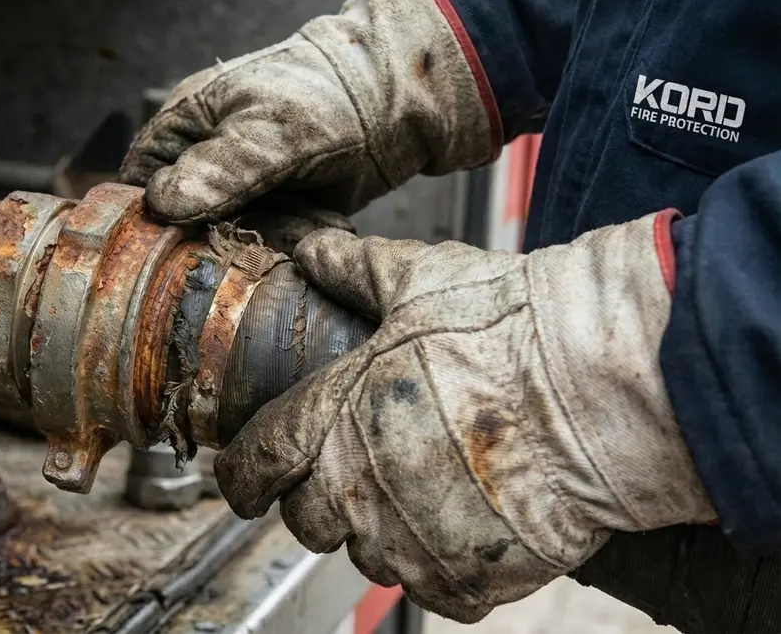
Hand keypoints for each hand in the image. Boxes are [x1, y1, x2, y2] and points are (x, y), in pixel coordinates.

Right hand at [120, 0, 497, 224]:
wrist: (391, 104)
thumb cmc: (326, 98)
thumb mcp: (269, 133)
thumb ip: (218, 171)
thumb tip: (161, 204)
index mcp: (185, 125)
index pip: (141, 180)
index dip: (150, 216)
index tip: (176, 244)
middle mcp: (205, 160)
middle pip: (181, 220)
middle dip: (219, 237)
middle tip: (260, 234)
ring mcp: (239, 189)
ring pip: (226, 238)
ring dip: (266, 239)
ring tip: (306, 218)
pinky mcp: (271, 212)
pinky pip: (264, 243)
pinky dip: (291, 239)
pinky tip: (320, 222)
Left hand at [213, 211, 714, 622]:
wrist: (600, 386)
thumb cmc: (509, 331)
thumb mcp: (418, 279)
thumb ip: (355, 270)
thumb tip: (315, 252)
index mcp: (330, 420)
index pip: (258, 465)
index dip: (244, 477)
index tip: (248, 483)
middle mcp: (358, 491)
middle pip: (307, 522)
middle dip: (319, 502)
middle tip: (354, 475)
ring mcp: (412, 543)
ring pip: (368, 559)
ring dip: (382, 533)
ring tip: (422, 493)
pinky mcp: (469, 578)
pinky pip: (435, 592)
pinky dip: (443, 568)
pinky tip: (466, 528)